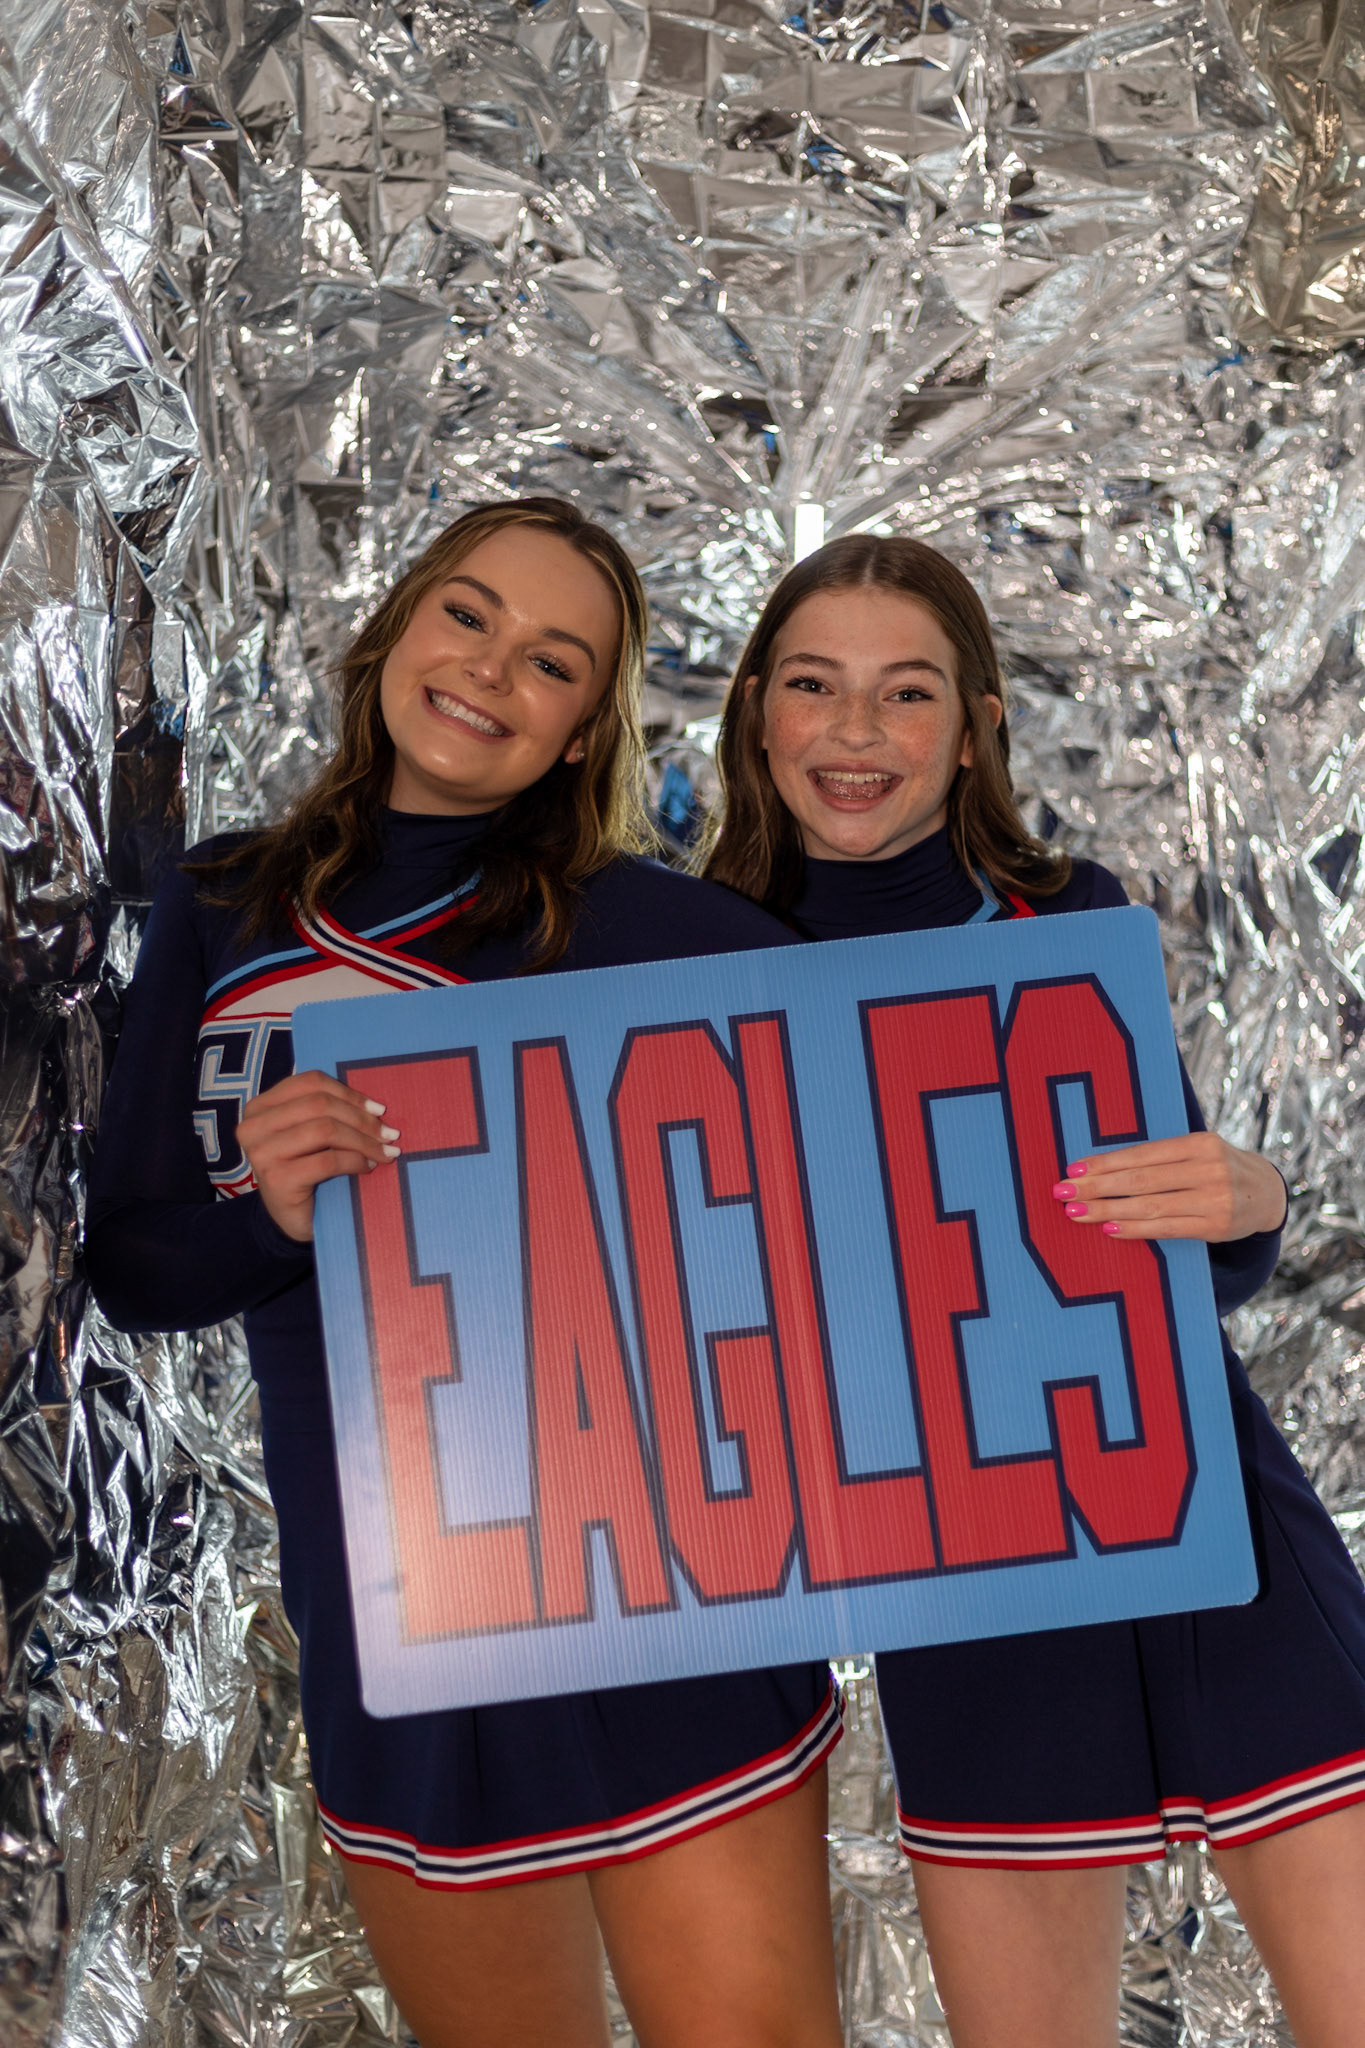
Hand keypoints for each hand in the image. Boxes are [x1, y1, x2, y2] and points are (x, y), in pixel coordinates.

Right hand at [238, 1071, 400, 1243]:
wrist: (290, 1219)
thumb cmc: (306, 1170)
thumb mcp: (312, 1134)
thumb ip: (328, 1112)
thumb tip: (376, 1107)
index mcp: (261, 1106)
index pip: (311, 1082)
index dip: (349, 1093)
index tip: (379, 1109)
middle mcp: (253, 1126)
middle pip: (320, 1105)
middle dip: (362, 1119)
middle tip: (390, 1134)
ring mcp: (262, 1153)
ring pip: (325, 1130)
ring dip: (363, 1141)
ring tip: (384, 1152)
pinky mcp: (276, 1179)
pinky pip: (327, 1161)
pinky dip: (355, 1161)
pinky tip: (367, 1167)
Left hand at [1051, 1131, 1287, 1243]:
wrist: (1266, 1193)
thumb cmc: (1216, 1168)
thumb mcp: (1196, 1151)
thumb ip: (1159, 1158)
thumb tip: (1100, 1168)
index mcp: (1200, 1143)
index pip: (1142, 1154)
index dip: (1105, 1163)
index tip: (1073, 1170)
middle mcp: (1209, 1169)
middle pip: (1142, 1181)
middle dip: (1097, 1187)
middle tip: (1062, 1193)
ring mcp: (1215, 1199)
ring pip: (1150, 1206)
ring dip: (1108, 1210)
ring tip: (1077, 1213)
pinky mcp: (1216, 1227)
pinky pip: (1167, 1228)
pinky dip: (1135, 1229)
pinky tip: (1109, 1228)